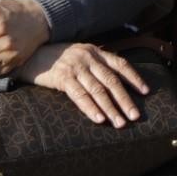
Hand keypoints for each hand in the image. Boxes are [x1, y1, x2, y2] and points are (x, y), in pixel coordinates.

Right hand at [14, 42, 148, 127]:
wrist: (30, 52)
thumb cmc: (56, 58)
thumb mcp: (80, 55)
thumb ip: (95, 65)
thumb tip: (113, 83)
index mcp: (96, 52)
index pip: (121, 64)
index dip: (134, 78)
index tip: (146, 92)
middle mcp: (89, 58)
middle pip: (112, 80)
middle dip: (126, 99)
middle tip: (135, 116)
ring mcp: (76, 67)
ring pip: (98, 90)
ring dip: (111, 108)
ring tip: (120, 123)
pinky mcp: (62, 78)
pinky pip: (80, 95)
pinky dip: (91, 108)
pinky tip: (99, 119)